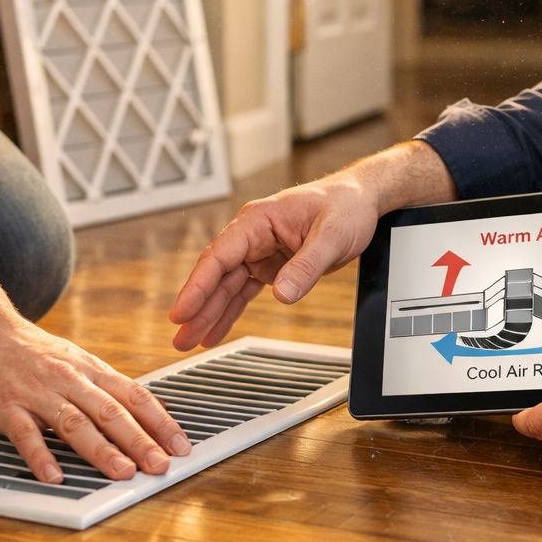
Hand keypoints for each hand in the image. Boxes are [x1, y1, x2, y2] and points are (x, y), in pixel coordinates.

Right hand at [0, 195, 188, 483]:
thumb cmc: (34, 352)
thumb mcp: (78, 361)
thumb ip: (109, 386)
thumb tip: (152, 407)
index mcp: (91, 370)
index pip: (134, 396)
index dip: (160, 422)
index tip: (180, 445)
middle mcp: (70, 380)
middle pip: (111, 412)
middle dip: (139, 440)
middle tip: (160, 465)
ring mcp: (39, 393)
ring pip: (75, 423)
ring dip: (101, 450)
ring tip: (122, 472)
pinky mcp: (8, 407)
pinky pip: (27, 434)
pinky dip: (41, 456)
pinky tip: (54, 475)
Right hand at [168, 175, 380, 350]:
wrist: (362, 200)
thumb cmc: (345, 205)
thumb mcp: (331, 235)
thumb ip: (306, 266)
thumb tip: (282, 295)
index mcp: (258, 220)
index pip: (219, 255)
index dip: (197, 286)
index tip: (181, 311)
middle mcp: (253, 235)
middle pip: (216, 275)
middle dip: (197, 307)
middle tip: (179, 337)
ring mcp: (260, 251)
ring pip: (226, 286)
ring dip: (209, 314)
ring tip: (188, 341)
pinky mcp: (271, 265)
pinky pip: (244, 291)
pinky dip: (230, 311)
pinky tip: (215, 331)